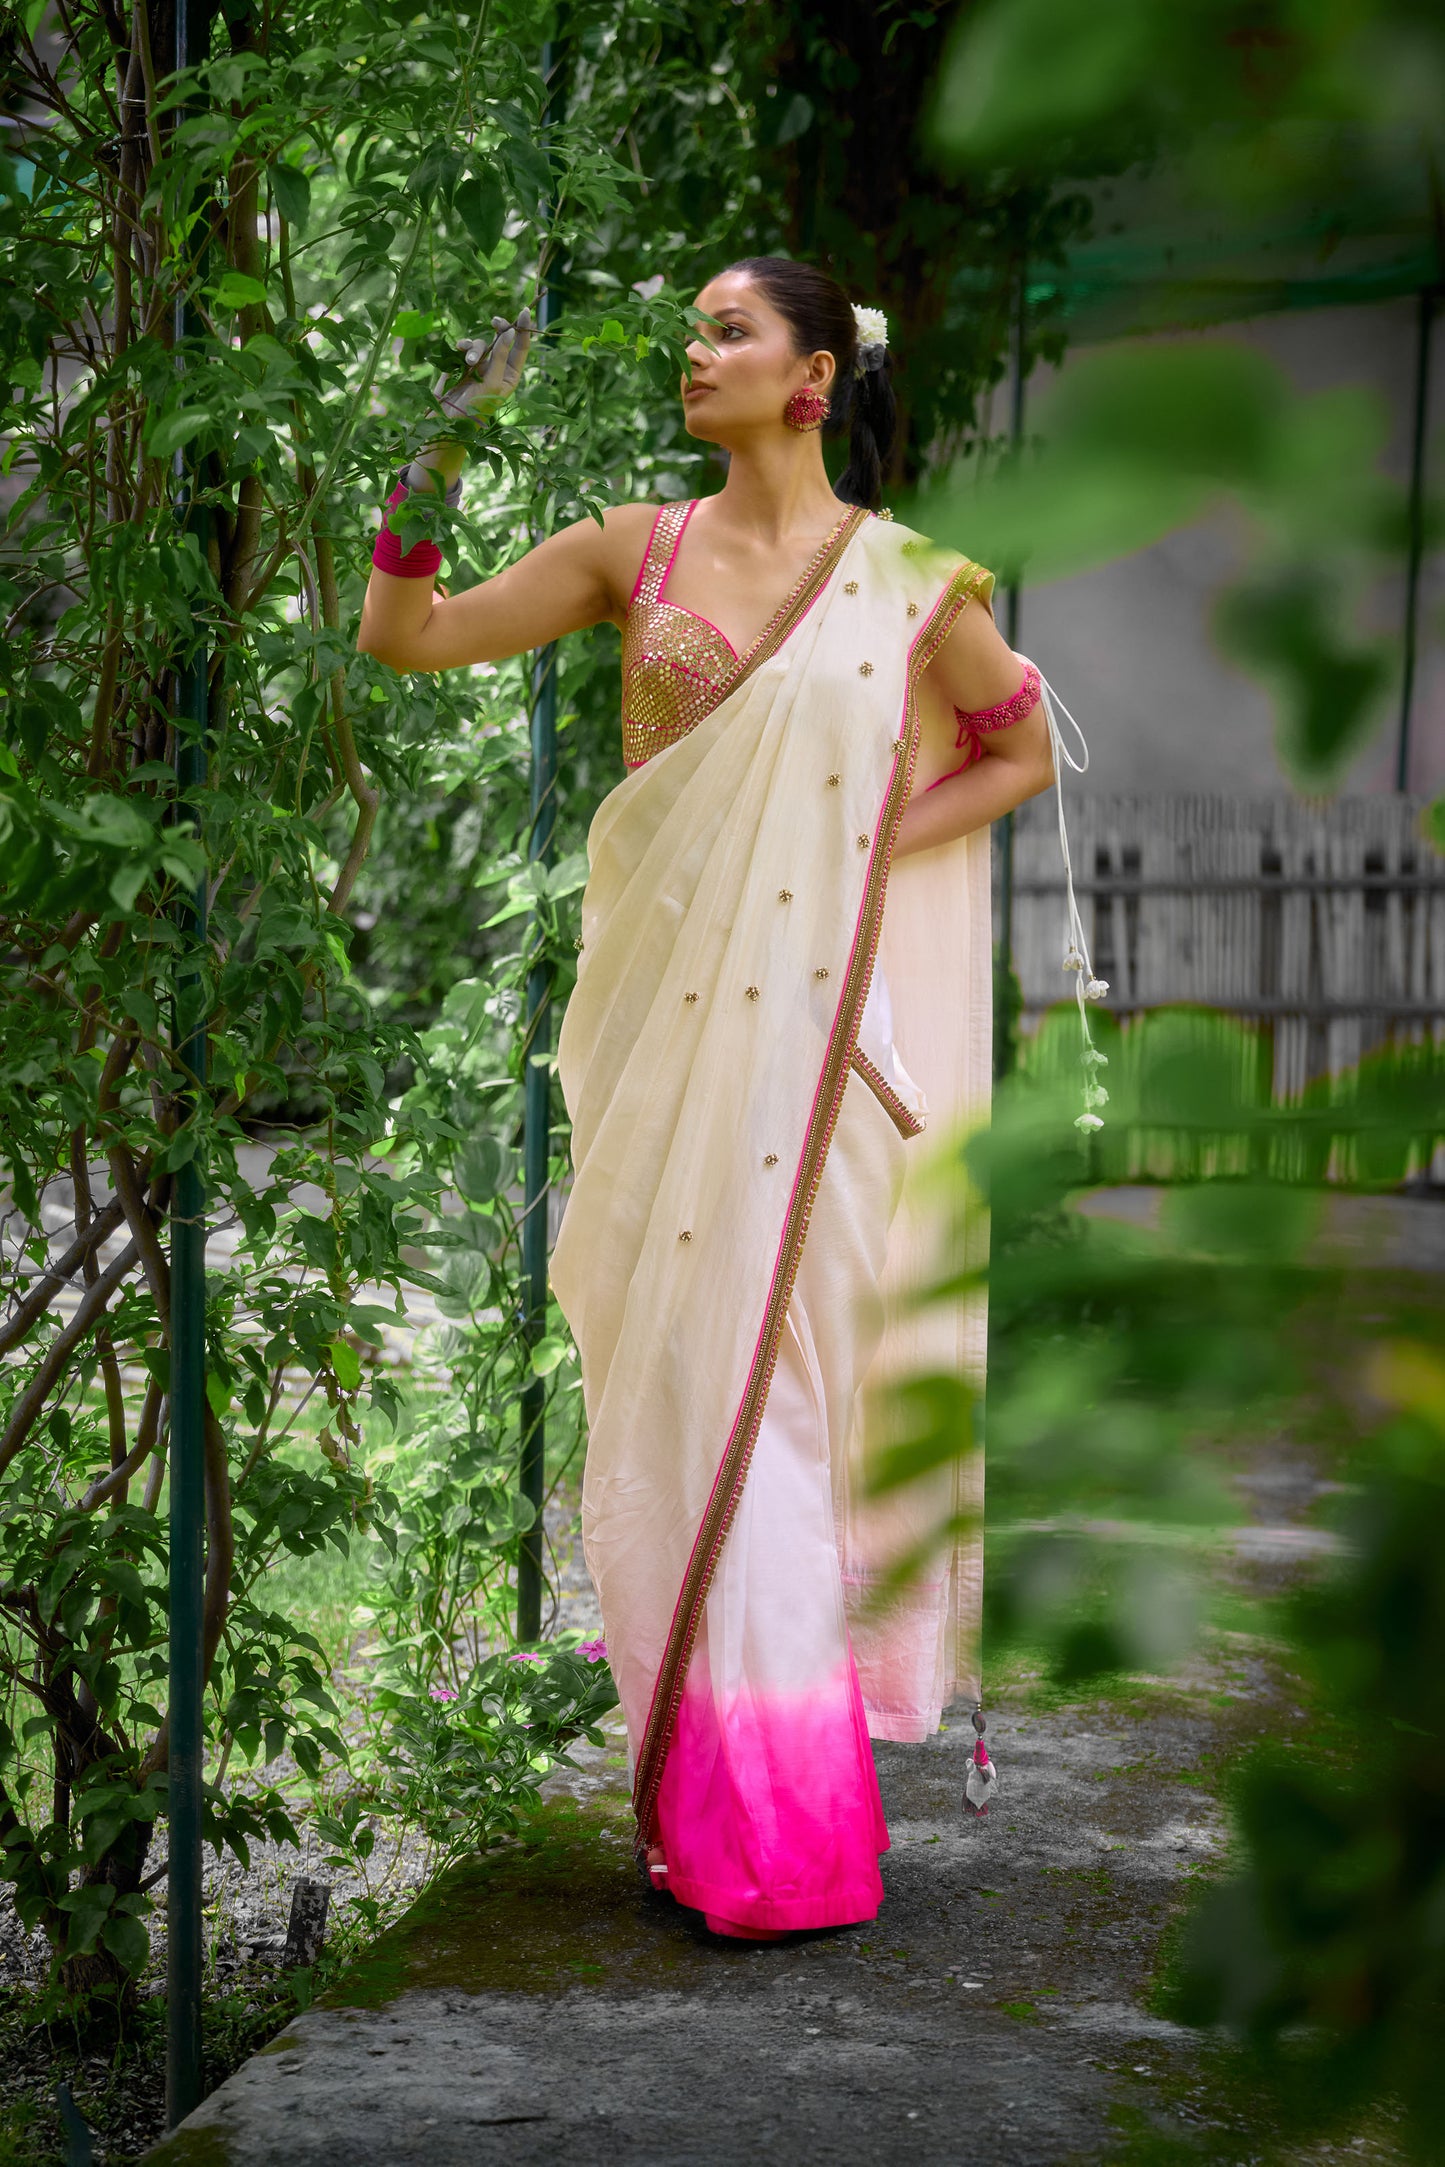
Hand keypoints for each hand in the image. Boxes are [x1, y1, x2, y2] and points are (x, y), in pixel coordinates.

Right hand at [436, 307, 532, 426]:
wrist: (448, 417)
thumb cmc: (475, 405)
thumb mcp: (492, 382)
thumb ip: (501, 356)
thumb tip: (510, 332)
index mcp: (510, 375)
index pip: (521, 348)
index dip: (523, 330)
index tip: (524, 311)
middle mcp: (498, 367)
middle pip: (503, 339)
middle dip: (500, 329)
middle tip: (496, 322)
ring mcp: (480, 364)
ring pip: (482, 342)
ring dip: (476, 347)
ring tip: (468, 361)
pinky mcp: (463, 362)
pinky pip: (467, 345)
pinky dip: (463, 345)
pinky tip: (459, 349)